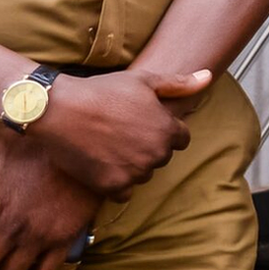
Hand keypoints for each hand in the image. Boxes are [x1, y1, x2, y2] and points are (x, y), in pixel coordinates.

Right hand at [33, 69, 208, 196]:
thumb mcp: (144, 81)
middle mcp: (155, 154)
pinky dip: (116, 182)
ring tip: (110, 145)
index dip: (164, 130)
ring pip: (143, 174)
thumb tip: (208, 76)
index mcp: (167, 130)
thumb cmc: (102, 91)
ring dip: (133, 165)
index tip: (143, 123)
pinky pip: (124, 193)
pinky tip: (103, 164)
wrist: (59, 111)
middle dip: (149, 147)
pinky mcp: (112, 187)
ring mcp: (134, 172)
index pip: (181, 139)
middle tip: (123, 132)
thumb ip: (179, 83)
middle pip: (162, 157)